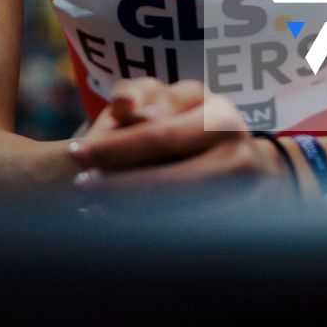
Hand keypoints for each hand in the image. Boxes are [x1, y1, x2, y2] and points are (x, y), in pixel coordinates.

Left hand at [67, 79, 299, 212]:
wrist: (251, 167)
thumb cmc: (196, 123)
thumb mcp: (174, 99)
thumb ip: (141, 93)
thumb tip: (122, 106)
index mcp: (220, 119)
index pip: (158, 136)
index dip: (113, 148)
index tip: (75, 154)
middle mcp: (237, 158)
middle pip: (166, 182)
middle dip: (116, 187)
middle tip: (80, 186)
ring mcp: (241, 198)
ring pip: (173, 214)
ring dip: (126, 213)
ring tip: (92, 207)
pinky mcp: (235, 227)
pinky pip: (183, 233)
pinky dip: (148, 230)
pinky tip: (121, 223)